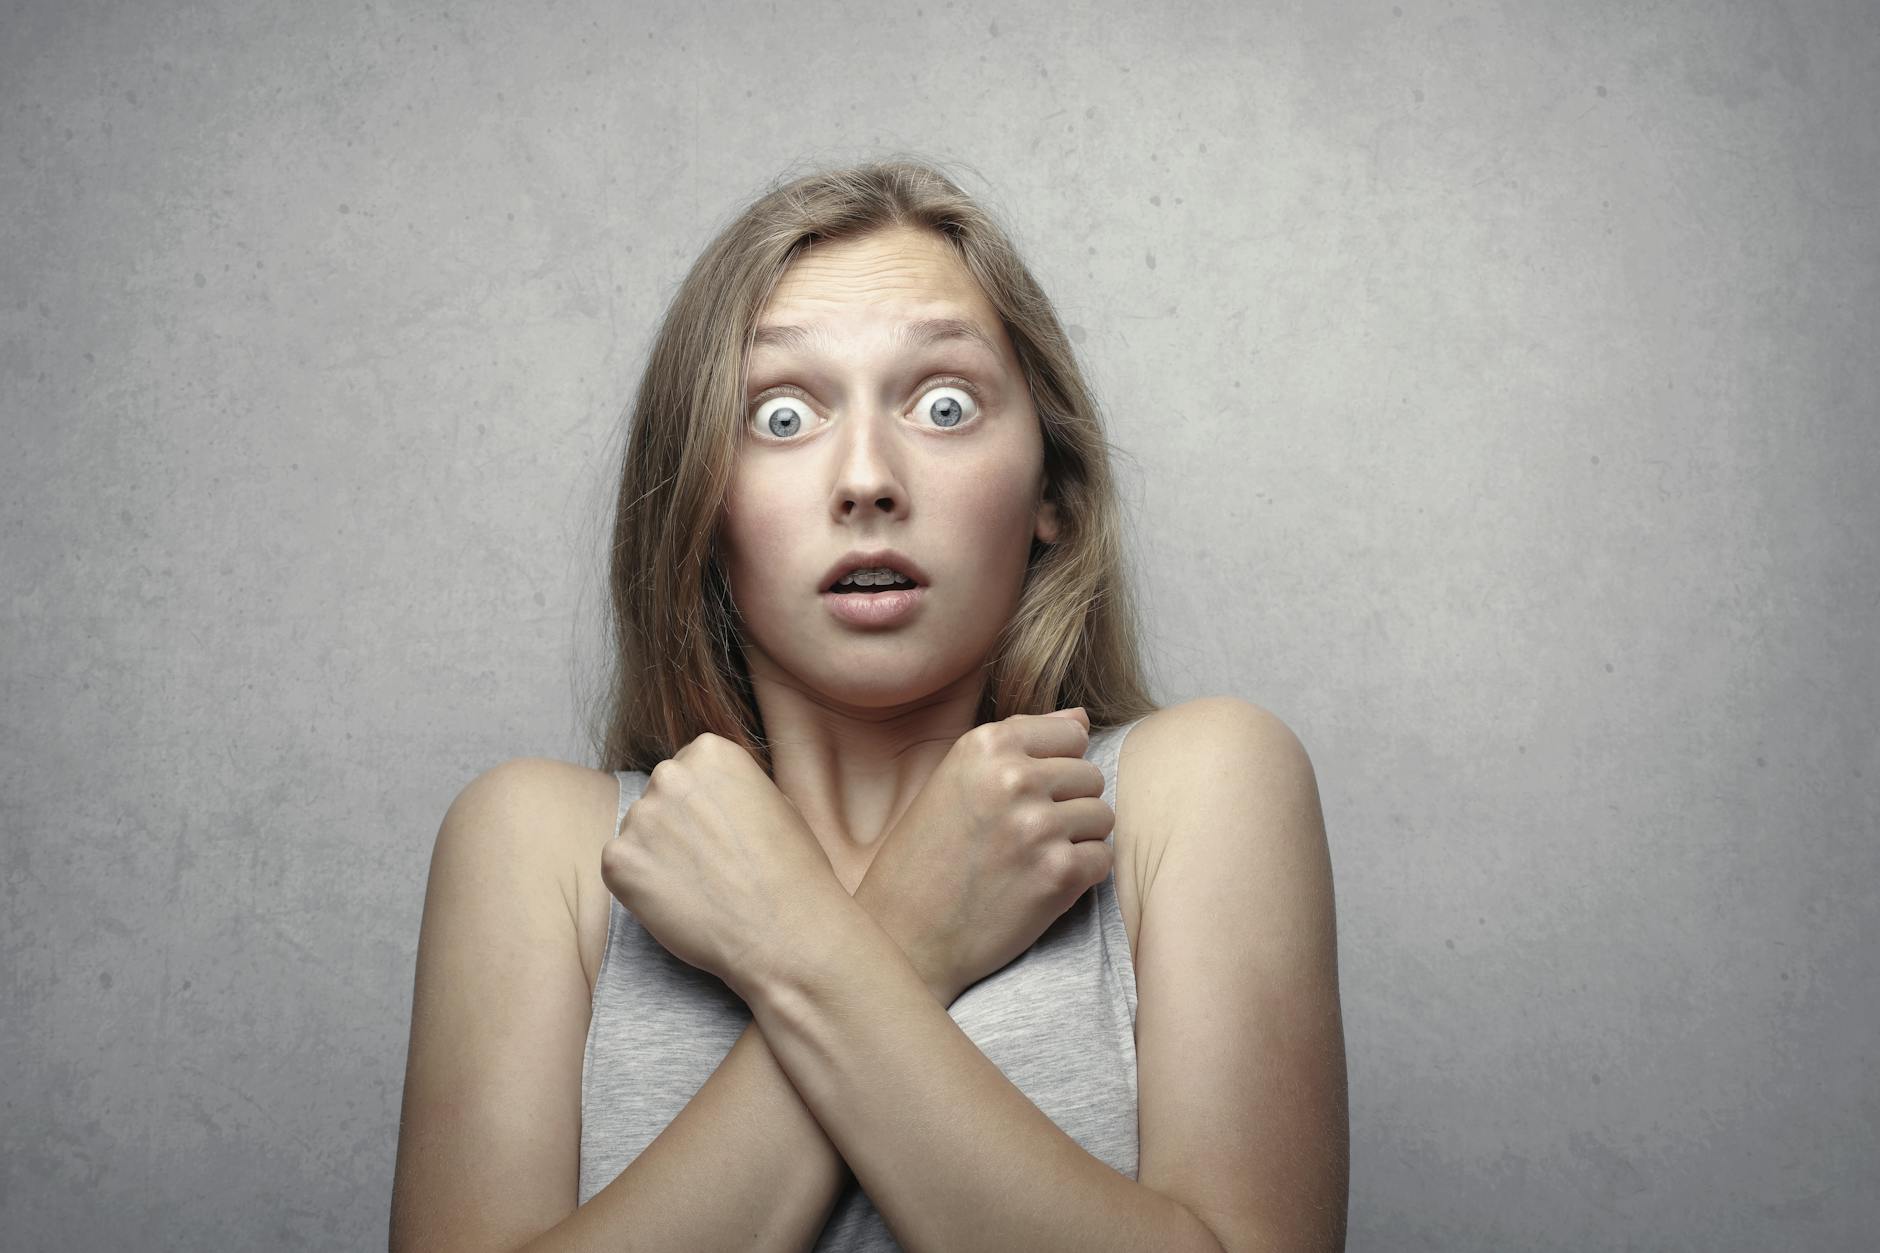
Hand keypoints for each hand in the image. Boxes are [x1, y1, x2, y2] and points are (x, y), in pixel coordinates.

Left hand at [601, 732, 844, 1003]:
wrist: (783, 932)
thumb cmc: (793, 871)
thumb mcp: (777, 803)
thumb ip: (734, 787)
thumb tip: (712, 796)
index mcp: (710, 752)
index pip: (688, 769)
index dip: (704, 805)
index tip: (721, 833)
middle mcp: (669, 774)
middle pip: (659, 796)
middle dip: (676, 825)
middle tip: (707, 863)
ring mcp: (639, 817)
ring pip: (638, 832)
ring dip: (657, 855)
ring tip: (697, 887)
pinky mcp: (618, 861)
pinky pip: (620, 868)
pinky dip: (640, 887)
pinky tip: (676, 903)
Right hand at [853, 707, 1113, 1002]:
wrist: (904, 936)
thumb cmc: (926, 857)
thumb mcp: (957, 780)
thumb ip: (1018, 744)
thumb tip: (1081, 717)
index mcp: (985, 745)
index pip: (1070, 734)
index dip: (1056, 766)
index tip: (1026, 796)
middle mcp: (1014, 778)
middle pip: (1090, 776)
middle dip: (1069, 804)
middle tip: (1027, 835)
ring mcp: (1038, 825)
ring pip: (1102, 816)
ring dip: (1078, 839)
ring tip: (1034, 858)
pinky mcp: (1059, 873)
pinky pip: (1103, 858)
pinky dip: (1082, 874)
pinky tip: (1043, 884)